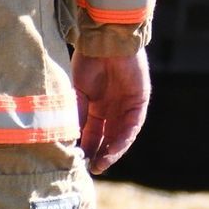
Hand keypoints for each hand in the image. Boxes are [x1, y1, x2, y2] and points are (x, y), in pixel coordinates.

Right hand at [72, 48, 149, 174]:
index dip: (85, 147)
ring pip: (120, 136)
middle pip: (106, 138)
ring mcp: (126, 106)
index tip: (77, 162)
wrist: (106, 39)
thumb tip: (70, 141)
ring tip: (101, 164)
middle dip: (99, 154)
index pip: (91, 133)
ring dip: (111, 152)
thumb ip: (76, 115)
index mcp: (95, 105)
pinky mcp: (139, 102)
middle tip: (90, 169)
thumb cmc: (88, 60)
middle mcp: (111, 108)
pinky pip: (132, 126)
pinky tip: (113, 150)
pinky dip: (123, 140)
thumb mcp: (77, 92)